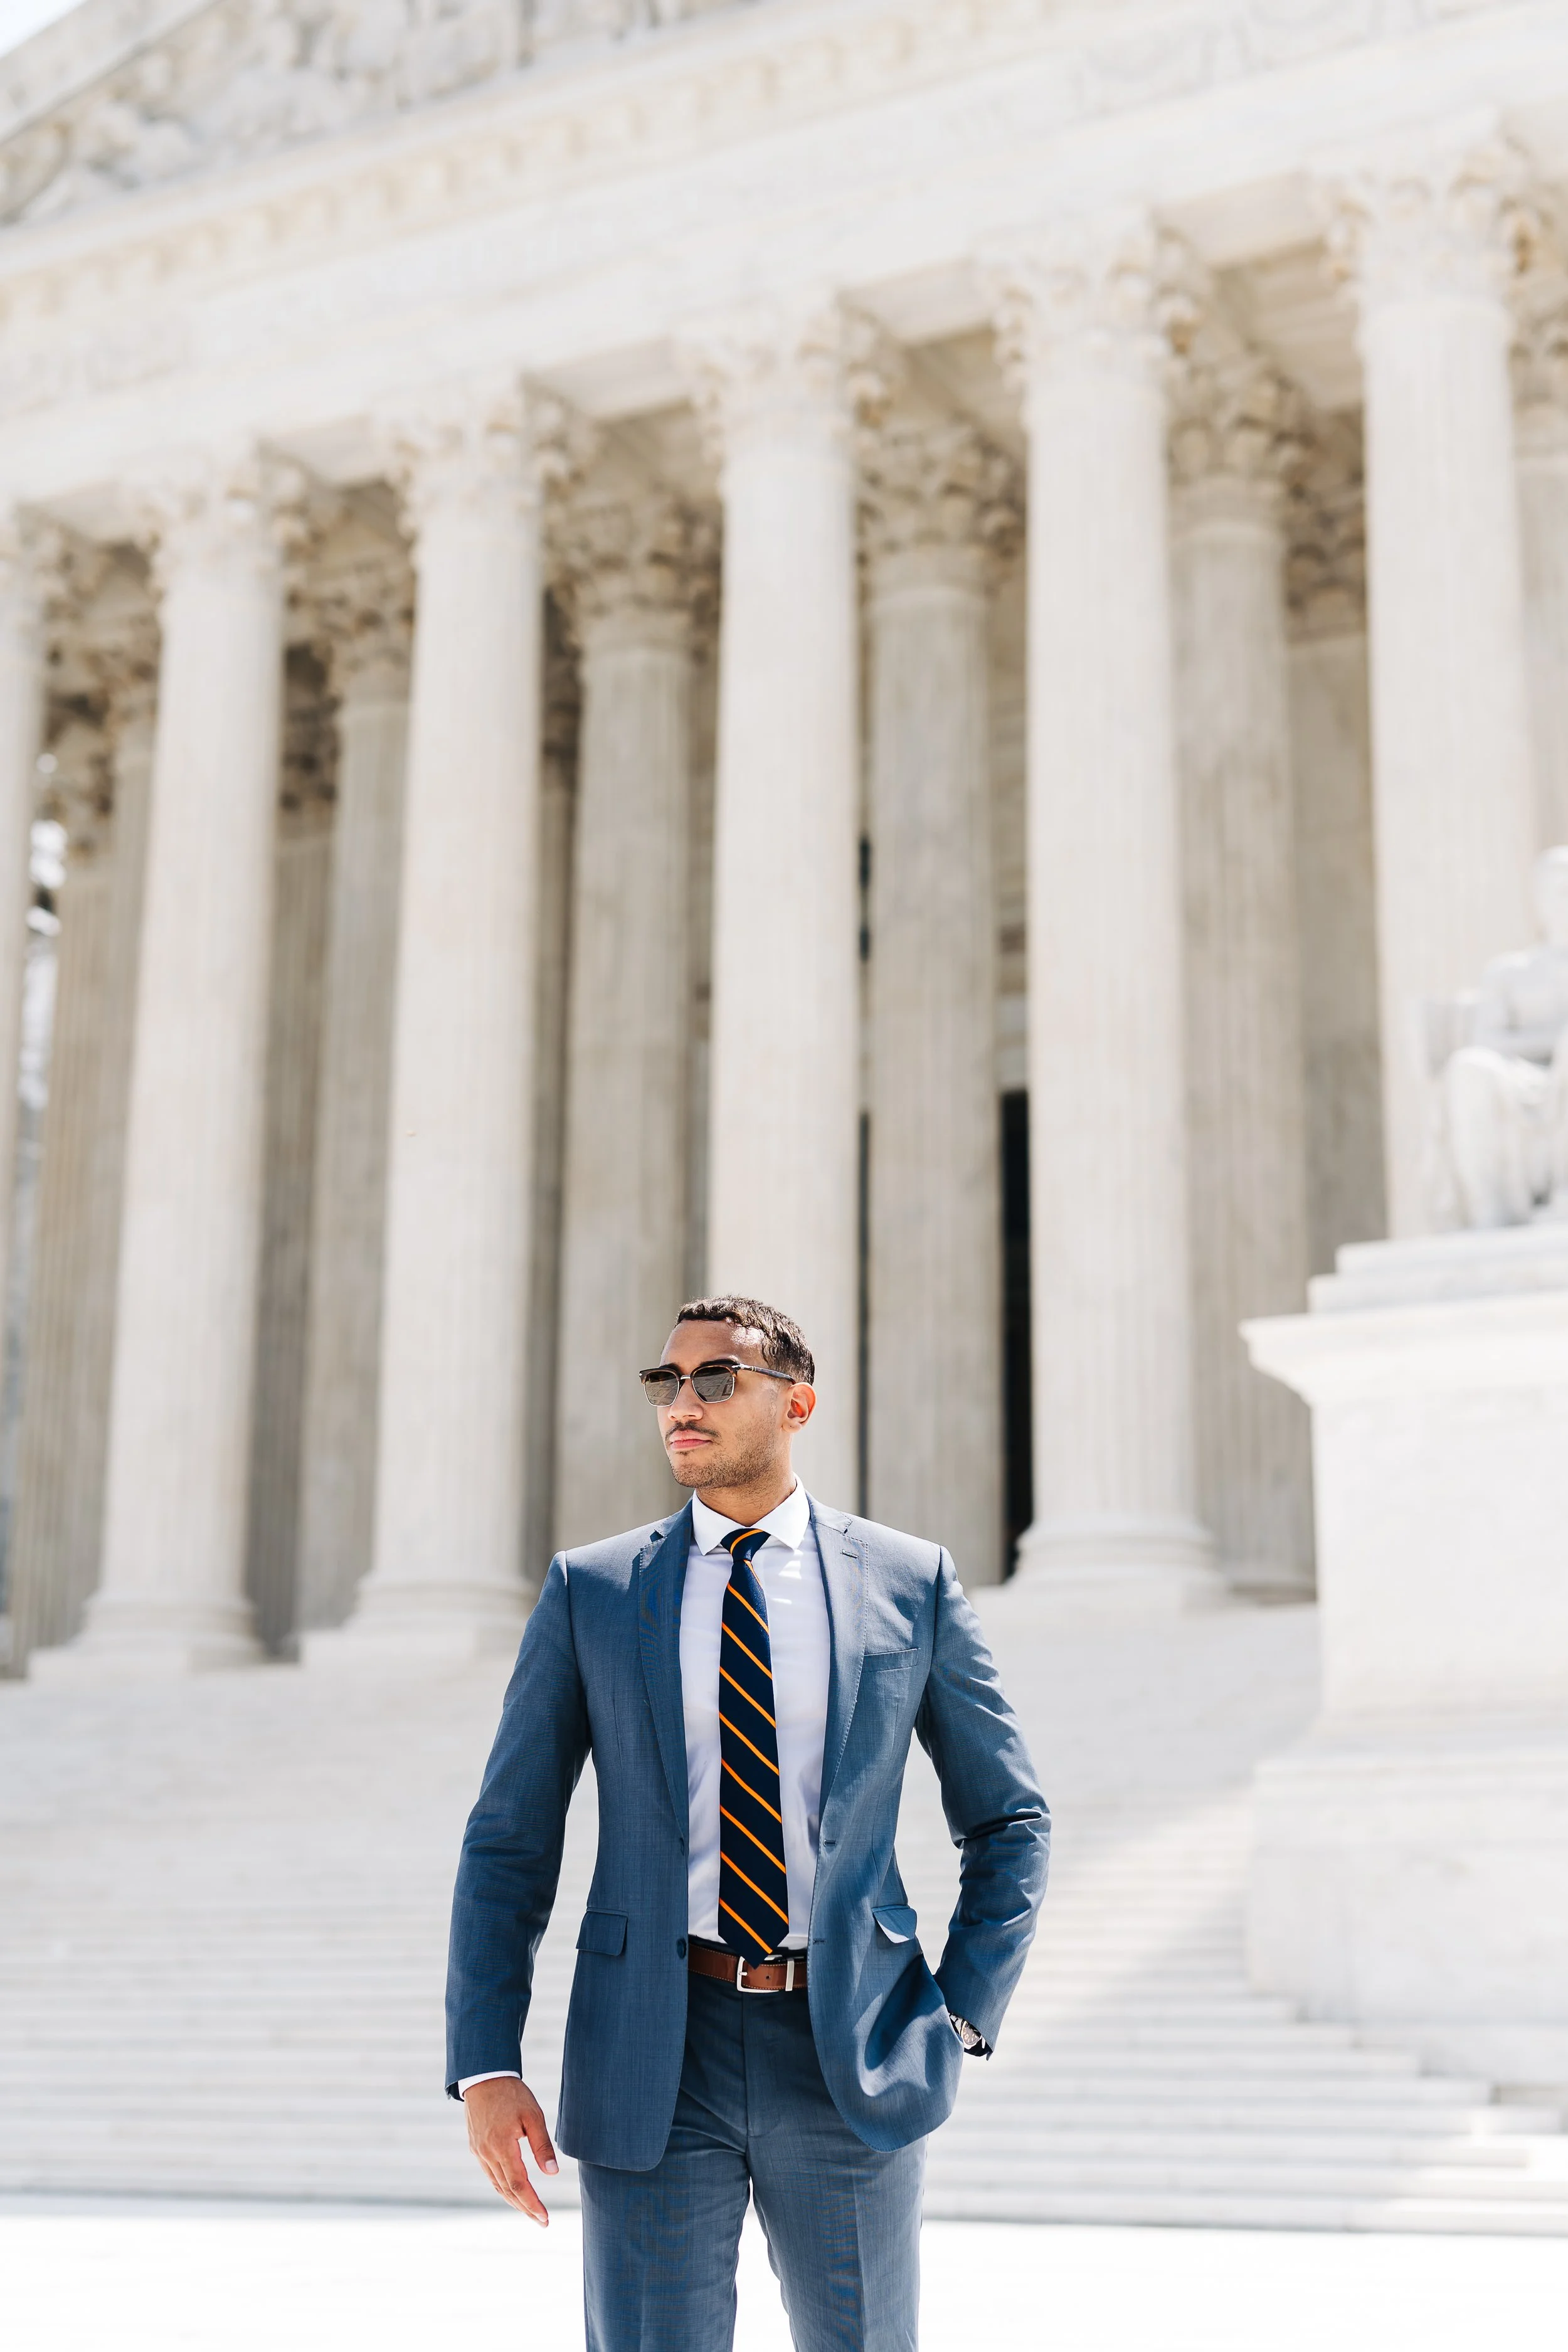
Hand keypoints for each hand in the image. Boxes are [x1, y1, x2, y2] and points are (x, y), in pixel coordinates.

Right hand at [463, 2076, 557, 2224]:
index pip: (518, 2185)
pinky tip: (513, 2190)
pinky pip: (490, 2174)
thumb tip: (552, 2173)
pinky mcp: (476, 2147)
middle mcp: (487, 2154)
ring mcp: (479, 2152)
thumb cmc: (512, 2094)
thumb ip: (542, 2145)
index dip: (532, 2204)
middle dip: (525, 2208)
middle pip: (506, 2191)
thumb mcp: (533, 2115)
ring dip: (513, 2200)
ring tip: (530, 2211)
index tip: (544, 2218)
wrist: (484, 2076)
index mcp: (502, 2147)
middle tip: (541, 2221)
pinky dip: (503, 2187)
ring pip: (496, 2185)